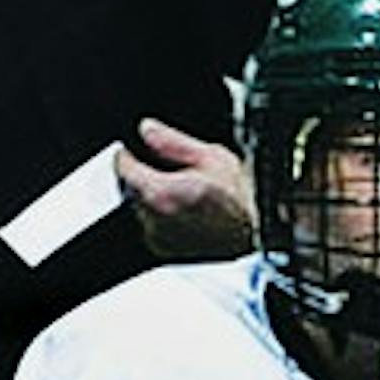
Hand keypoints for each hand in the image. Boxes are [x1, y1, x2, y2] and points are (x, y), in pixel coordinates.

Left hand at [116, 117, 255, 259]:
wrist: (258, 238)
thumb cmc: (242, 201)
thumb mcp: (212, 157)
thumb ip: (172, 141)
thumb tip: (147, 129)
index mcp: (160, 192)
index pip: (122, 166)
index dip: (130, 153)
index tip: (138, 149)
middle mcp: (152, 219)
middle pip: (130, 187)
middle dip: (146, 176)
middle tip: (176, 171)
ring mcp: (157, 238)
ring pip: (140, 207)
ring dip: (154, 197)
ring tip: (187, 192)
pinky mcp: (164, 251)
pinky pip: (153, 226)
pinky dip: (163, 217)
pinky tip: (189, 212)